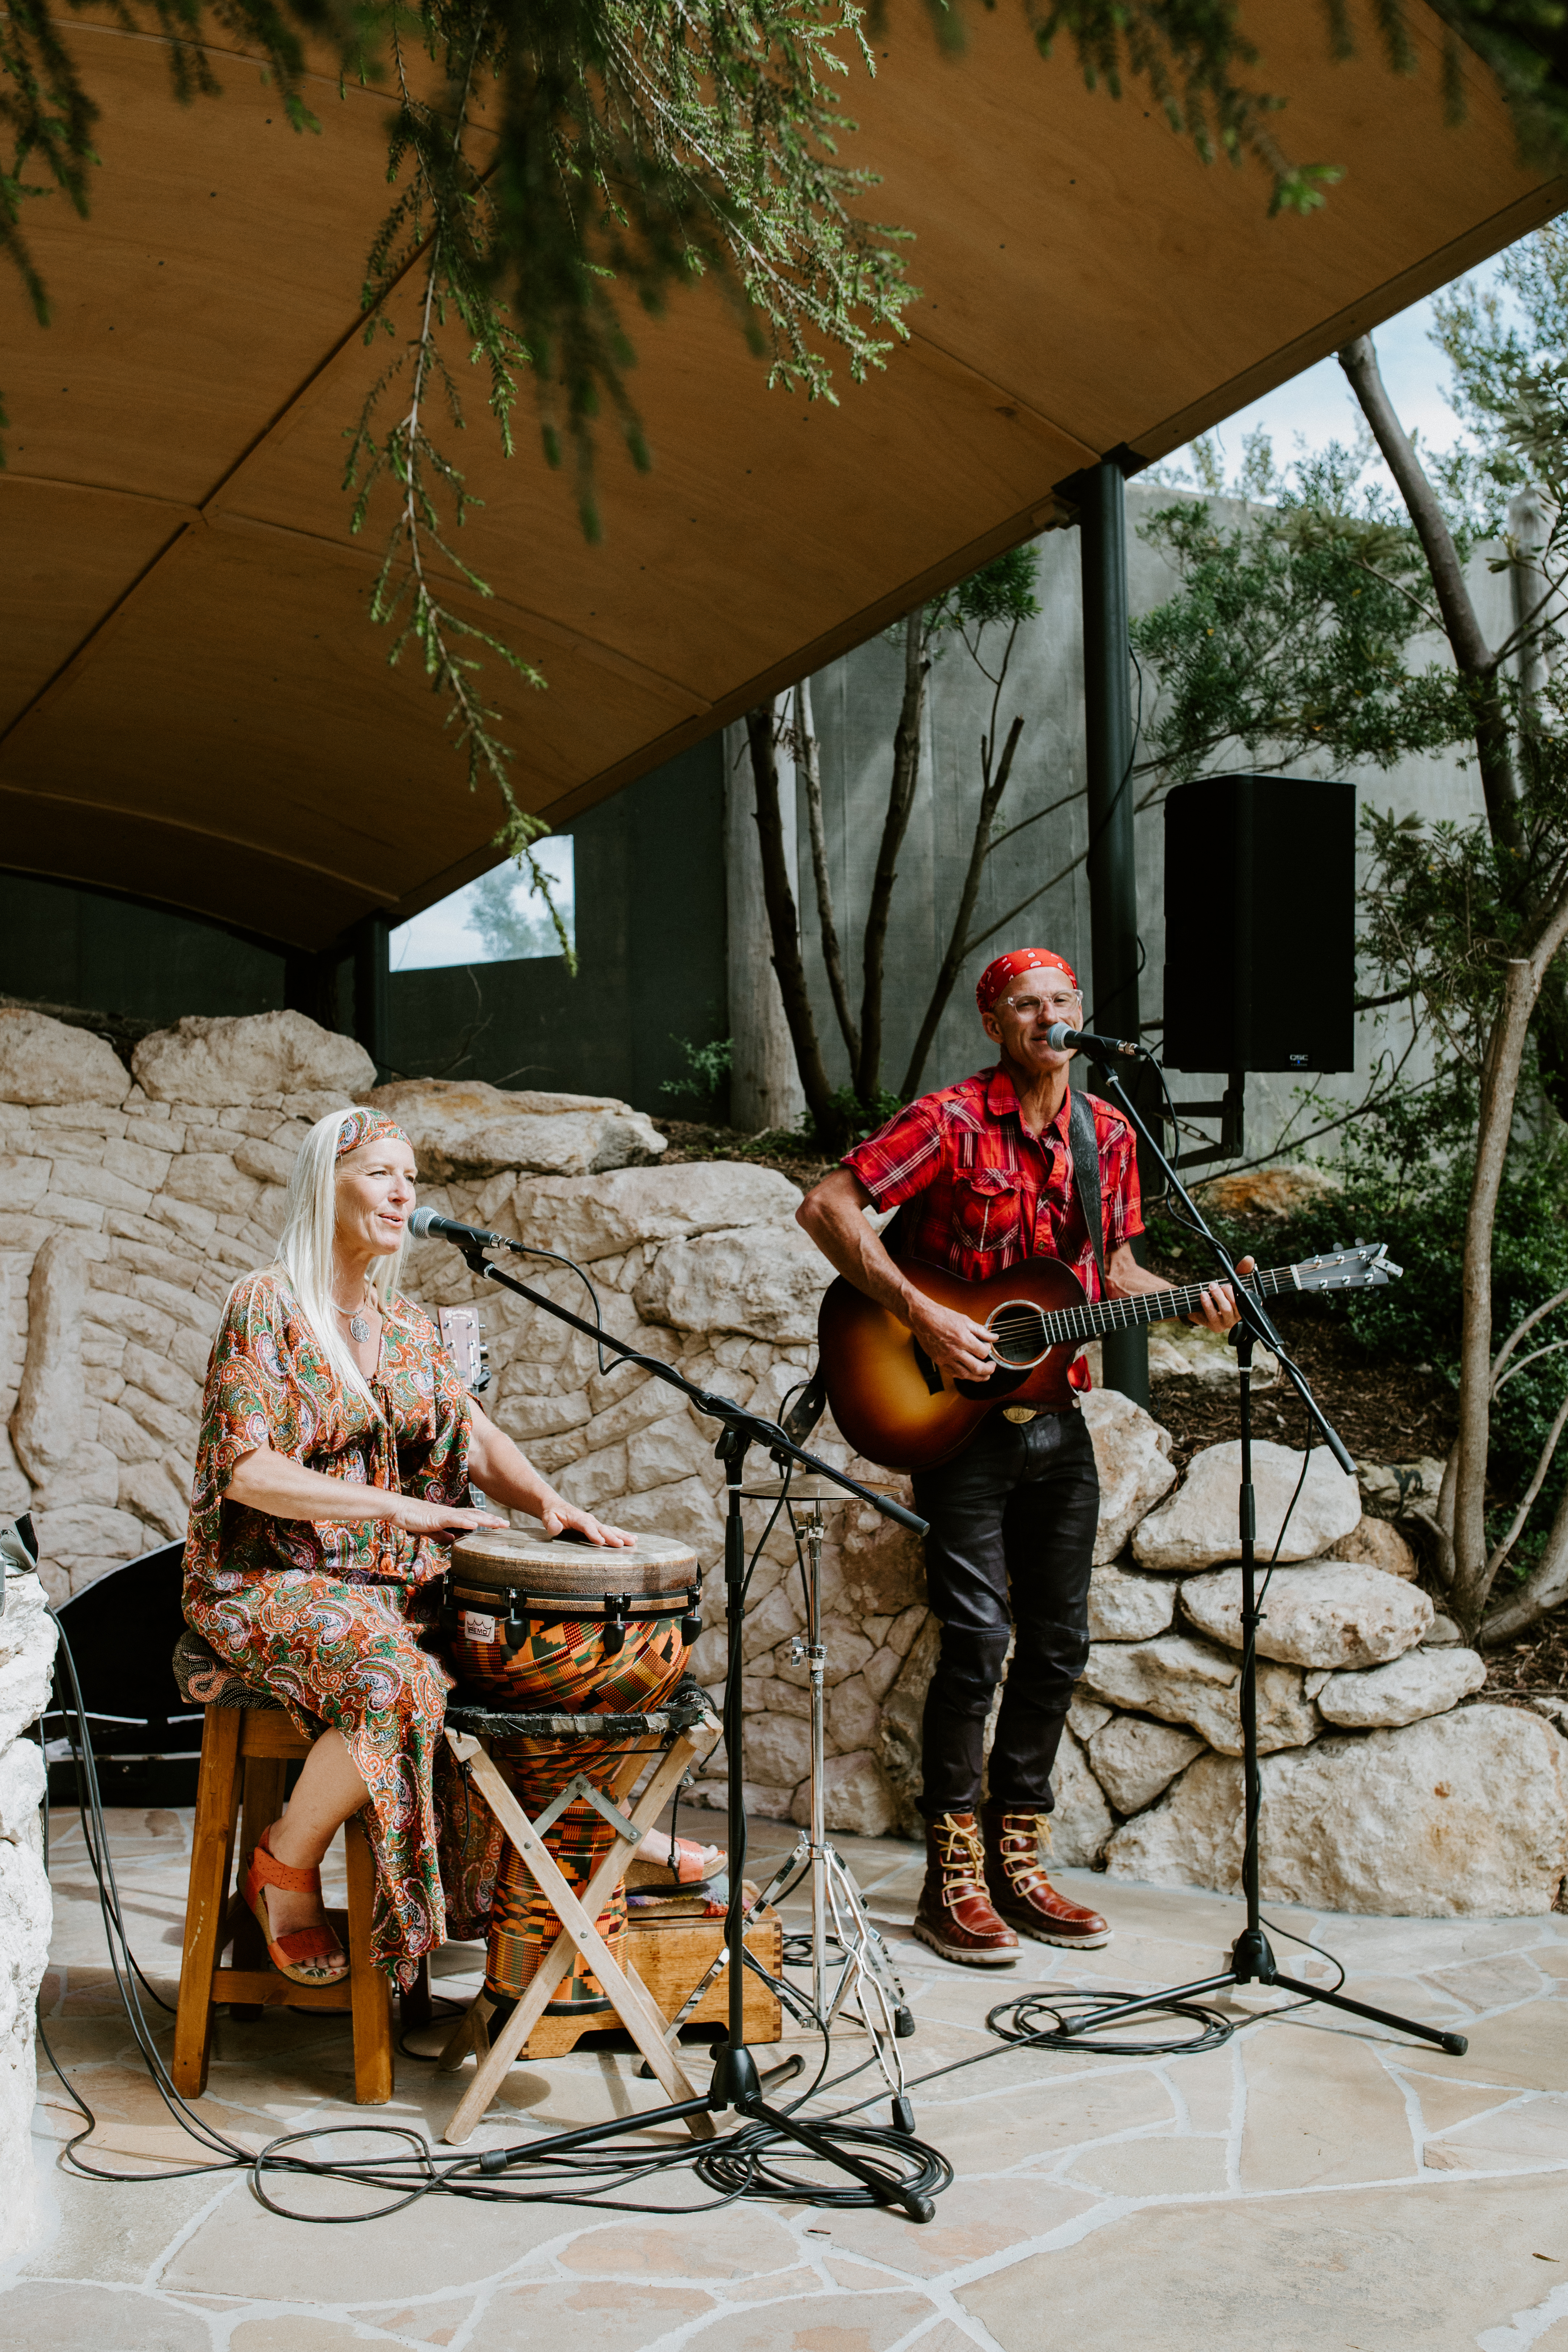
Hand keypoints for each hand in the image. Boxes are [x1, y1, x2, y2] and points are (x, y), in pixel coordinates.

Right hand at [385, 1495, 508, 1537]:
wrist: (398, 1509)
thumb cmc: (413, 1518)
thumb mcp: (430, 1530)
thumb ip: (441, 1534)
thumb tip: (452, 1540)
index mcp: (450, 1516)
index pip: (472, 1518)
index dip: (486, 1521)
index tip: (500, 1524)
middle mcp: (450, 1513)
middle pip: (475, 1516)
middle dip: (492, 1520)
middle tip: (507, 1524)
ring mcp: (444, 1514)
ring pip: (468, 1516)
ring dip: (484, 1520)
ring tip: (497, 1523)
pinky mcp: (436, 1518)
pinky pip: (452, 1520)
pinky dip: (464, 1522)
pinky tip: (474, 1525)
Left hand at [540, 1500, 636, 1546]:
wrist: (556, 1507)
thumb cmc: (552, 1514)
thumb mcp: (547, 1517)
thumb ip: (551, 1523)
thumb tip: (555, 1528)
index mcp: (577, 1518)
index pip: (586, 1526)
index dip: (594, 1533)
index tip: (601, 1542)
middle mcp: (589, 1519)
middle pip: (602, 1528)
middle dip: (612, 1536)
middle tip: (622, 1544)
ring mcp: (594, 1523)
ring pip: (610, 1529)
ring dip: (622, 1535)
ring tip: (633, 1542)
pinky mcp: (597, 1527)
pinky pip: (611, 1530)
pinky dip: (622, 1534)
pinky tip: (633, 1538)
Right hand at [907, 1292, 995, 1381]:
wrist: (922, 1319)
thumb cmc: (942, 1317)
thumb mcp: (965, 1320)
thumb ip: (981, 1331)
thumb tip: (994, 1337)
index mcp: (963, 1339)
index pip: (983, 1352)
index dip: (988, 1350)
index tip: (987, 1347)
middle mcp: (955, 1350)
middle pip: (977, 1368)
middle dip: (988, 1370)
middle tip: (992, 1367)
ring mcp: (946, 1358)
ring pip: (965, 1374)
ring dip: (977, 1377)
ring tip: (984, 1376)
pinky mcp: (939, 1361)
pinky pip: (953, 1373)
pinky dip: (962, 1375)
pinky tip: (967, 1373)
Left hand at [1187, 1254, 1255, 1333]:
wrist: (1202, 1305)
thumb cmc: (1223, 1292)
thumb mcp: (1233, 1280)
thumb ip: (1242, 1270)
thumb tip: (1249, 1259)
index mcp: (1248, 1307)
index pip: (1252, 1301)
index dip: (1247, 1293)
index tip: (1238, 1285)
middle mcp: (1240, 1317)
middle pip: (1237, 1305)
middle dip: (1229, 1292)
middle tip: (1221, 1284)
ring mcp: (1228, 1323)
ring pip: (1226, 1309)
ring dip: (1218, 1295)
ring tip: (1211, 1286)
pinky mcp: (1216, 1327)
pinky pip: (1212, 1315)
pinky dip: (1207, 1303)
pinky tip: (1203, 1294)